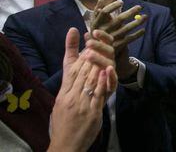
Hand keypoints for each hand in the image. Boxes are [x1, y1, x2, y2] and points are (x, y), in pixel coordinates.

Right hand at [48, 28, 116, 151]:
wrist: (65, 146)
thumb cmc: (62, 124)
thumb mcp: (60, 102)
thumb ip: (67, 86)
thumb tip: (73, 71)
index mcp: (63, 94)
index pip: (71, 71)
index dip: (79, 56)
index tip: (87, 44)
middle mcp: (71, 97)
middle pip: (81, 73)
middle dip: (89, 57)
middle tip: (97, 43)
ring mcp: (82, 105)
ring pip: (90, 80)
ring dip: (97, 64)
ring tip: (103, 52)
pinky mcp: (92, 113)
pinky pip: (98, 95)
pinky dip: (102, 82)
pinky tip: (106, 71)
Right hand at [90, 0, 146, 78]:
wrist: (96, 59)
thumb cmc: (96, 38)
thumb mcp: (94, 26)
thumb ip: (97, 13)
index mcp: (95, 25)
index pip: (104, 13)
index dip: (112, 6)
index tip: (121, 3)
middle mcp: (103, 32)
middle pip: (118, 19)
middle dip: (130, 12)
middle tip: (140, 7)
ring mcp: (111, 40)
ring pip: (126, 29)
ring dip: (137, 22)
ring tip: (145, 17)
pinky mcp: (117, 47)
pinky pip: (129, 40)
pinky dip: (137, 35)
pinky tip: (143, 30)